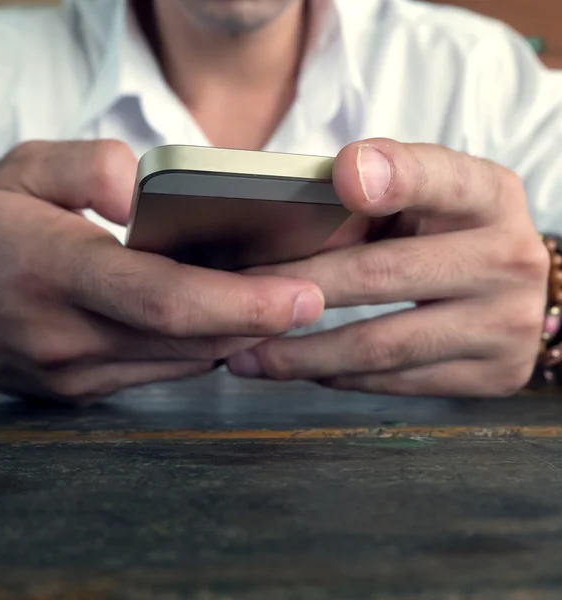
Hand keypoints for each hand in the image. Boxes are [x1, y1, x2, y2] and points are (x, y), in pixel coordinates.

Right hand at [0, 141, 323, 403]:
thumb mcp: (22, 170)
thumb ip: (87, 167)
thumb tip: (143, 195)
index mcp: (54, 273)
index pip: (164, 299)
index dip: (240, 302)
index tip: (301, 295)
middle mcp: (68, 336)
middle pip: (187, 340)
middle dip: (258, 323)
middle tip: (312, 300)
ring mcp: (76, 373)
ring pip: (180, 363)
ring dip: (235, 337)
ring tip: (277, 306)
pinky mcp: (82, 391)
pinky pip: (160, 373)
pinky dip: (200, 349)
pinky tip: (224, 323)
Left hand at [227, 139, 548, 396]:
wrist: (508, 286)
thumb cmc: (444, 234)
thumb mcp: (418, 202)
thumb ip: (362, 209)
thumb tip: (279, 244)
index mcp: (487, 196)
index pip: (438, 178)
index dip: (392, 174)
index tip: (343, 175)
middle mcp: (509, 259)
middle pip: (381, 275)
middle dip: (297, 288)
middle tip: (239, 295)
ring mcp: (507, 324)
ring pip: (381, 346)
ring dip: (302, 354)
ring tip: (247, 354)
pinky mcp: (495, 374)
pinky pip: (396, 382)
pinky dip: (338, 376)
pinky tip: (303, 368)